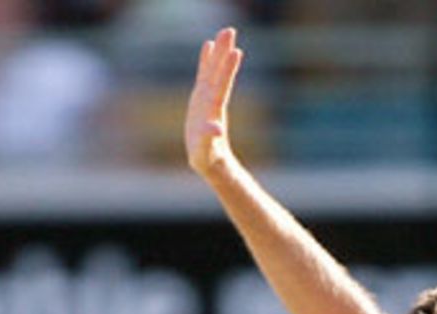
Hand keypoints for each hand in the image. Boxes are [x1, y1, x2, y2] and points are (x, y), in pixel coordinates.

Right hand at [185, 26, 242, 178]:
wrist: (209, 159)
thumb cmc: (208, 157)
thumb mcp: (206, 149)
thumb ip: (208, 138)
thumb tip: (214, 129)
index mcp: (214, 111)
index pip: (222, 87)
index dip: (227, 70)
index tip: (235, 52)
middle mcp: (212, 101)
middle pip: (219, 73)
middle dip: (223, 53)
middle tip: (230, 31)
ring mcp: (207, 98)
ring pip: (213, 70)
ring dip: (218, 52)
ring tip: (224, 32)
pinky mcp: (200, 98)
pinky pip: (203, 75)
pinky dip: (206, 60)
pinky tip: (208, 45)